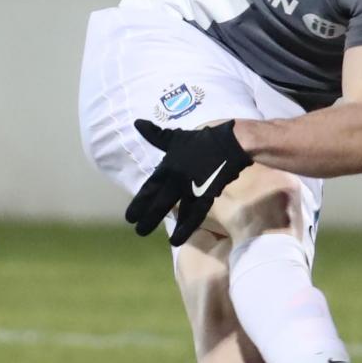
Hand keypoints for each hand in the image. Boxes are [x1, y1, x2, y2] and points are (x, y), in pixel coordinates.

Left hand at [125, 119, 254, 246]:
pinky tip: (178, 239)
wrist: (231, 142)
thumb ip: (156, 135)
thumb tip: (137, 124)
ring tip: (155, 237)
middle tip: (138, 231)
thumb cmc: (203, 140)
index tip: (130, 216)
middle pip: (159, 201)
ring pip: (175, 209)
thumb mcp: (176, 137)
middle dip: (147, 217)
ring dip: (163, 222)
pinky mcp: (208, 193)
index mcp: (169, 166)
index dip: (140, 202)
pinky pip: (195, 214)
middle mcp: (177, 178)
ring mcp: (192, 187)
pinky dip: (186, 227)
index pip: (150, 187)